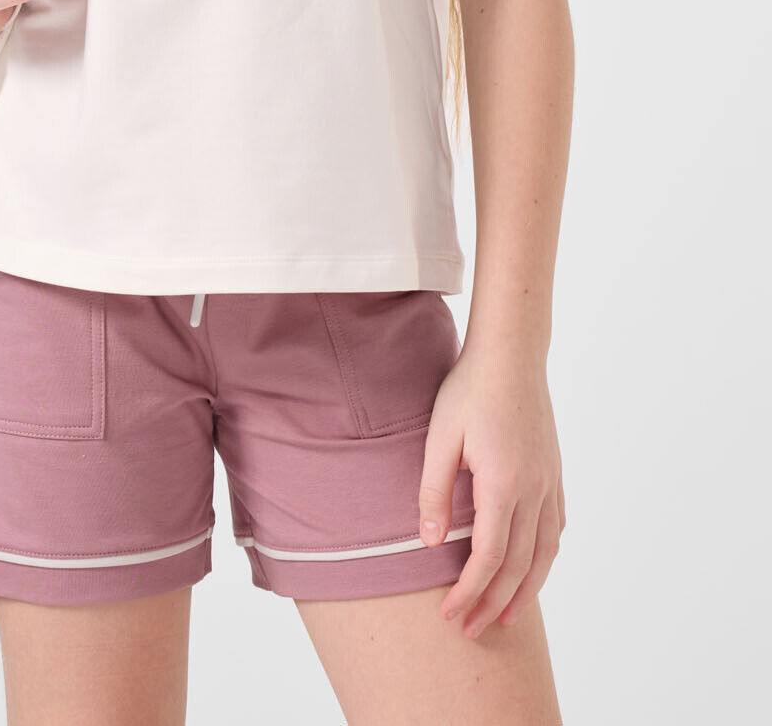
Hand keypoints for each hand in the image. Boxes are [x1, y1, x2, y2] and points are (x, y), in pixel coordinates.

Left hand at [417, 342, 565, 637]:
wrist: (511, 354)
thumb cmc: (470, 390)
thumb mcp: (439, 438)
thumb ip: (434, 492)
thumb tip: (429, 544)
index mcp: (503, 485)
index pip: (488, 558)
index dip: (469, 592)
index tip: (449, 614)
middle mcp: (534, 491)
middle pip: (518, 566)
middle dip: (493, 603)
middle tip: (470, 629)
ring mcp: (550, 482)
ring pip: (545, 554)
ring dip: (526, 590)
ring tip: (507, 616)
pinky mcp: (555, 472)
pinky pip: (556, 528)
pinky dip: (545, 557)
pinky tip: (535, 566)